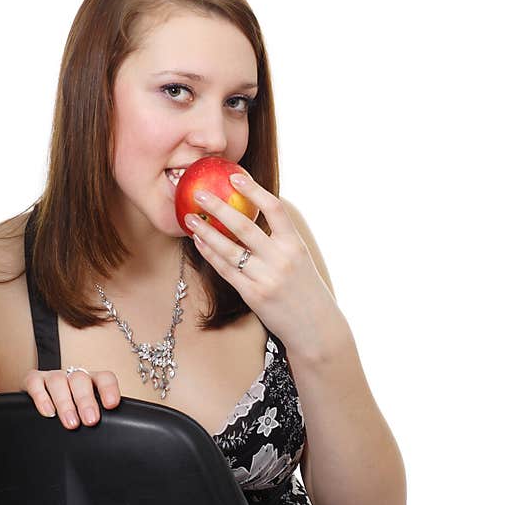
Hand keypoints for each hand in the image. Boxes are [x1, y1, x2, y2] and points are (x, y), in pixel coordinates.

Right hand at [23, 368, 120, 429]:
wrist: (45, 406)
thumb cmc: (75, 413)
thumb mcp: (90, 414)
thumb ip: (101, 418)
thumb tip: (114, 435)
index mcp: (92, 382)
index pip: (104, 378)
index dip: (108, 389)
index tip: (111, 404)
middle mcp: (72, 377)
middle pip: (80, 380)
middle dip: (85, 401)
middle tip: (90, 420)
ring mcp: (53, 377)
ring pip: (58, 381)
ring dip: (65, 403)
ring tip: (71, 423)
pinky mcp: (34, 381)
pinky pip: (35, 382)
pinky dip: (41, 397)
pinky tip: (48, 413)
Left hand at [183, 174, 343, 360]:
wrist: (315, 328)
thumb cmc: (304, 289)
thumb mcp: (299, 259)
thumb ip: (279, 239)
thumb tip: (251, 215)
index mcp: (295, 244)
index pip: (275, 209)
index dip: (254, 190)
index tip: (235, 176)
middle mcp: (281, 258)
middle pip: (245, 226)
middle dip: (219, 208)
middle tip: (199, 194)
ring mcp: (266, 277)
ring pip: (229, 249)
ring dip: (206, 232)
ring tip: (190, 218)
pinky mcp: (253, 295)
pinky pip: (225, 270)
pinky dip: (210, 254)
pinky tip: (198, 243)